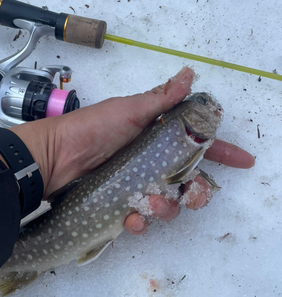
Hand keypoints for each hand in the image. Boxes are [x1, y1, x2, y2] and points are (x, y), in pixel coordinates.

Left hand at [11, 67, 254, 234]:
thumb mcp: (127, 111)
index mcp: (155, 138)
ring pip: (168, 204)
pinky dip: (141, 221)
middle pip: (188, 182)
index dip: (219, 152)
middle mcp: (150, 163)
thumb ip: (161, 99)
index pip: (195, 144)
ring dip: (165, 206)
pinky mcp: (121, 206)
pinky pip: (142, 219)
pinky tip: (131, 217)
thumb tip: (189, 75)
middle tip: (194, 194)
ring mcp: (136, 186)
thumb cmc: (91, 129)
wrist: (53, 158)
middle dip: (197, 191)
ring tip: (149, 201)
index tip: (242, 161)